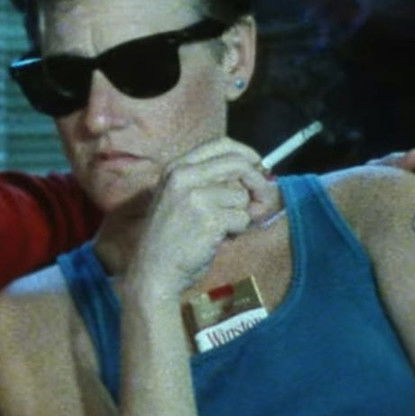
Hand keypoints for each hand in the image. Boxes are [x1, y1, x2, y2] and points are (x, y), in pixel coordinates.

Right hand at [127, 138, 274, 300]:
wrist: (154, 271)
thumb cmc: (170, 238)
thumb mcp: (180, 199)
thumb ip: (211, 183)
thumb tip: (259, 176)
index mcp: (175, 168)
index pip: (220, 144)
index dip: (246, 153)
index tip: (258, 166)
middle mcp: (183, 176)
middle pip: (238, 164)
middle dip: (257, 182)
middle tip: (260, 201)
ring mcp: (195, 197)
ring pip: (241, 196)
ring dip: (239, 215)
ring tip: (219, 229)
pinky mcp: (209, 219)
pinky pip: (242, 218)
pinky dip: (237, 231)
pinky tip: (217, 239)